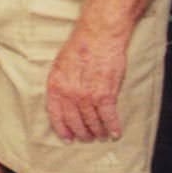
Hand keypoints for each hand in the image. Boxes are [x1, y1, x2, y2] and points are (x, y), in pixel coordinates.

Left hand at [45, 24, 126, 141]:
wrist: (99, 35)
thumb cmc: (80, 45)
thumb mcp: (60, 64)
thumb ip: (60, 83)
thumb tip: (62, 100)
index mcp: (56, 85)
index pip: (56, 114)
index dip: (62, 129)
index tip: (68, 137)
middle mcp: (69, 93)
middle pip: (75, 121)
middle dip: (82, 132)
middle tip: (87, 137)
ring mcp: (87, 95)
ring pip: (92, 121)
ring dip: (97, 131)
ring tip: (101, 134)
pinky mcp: (106, 94)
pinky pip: (109, 116)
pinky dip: (113, 126)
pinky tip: (115, 132)